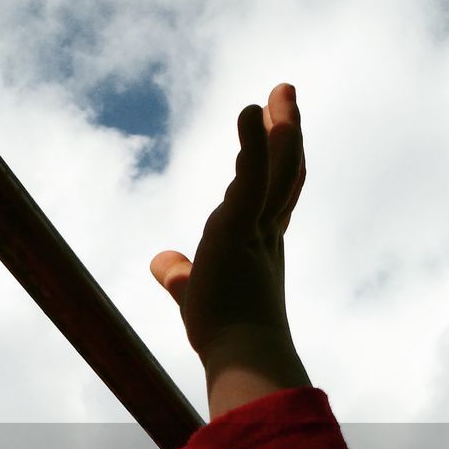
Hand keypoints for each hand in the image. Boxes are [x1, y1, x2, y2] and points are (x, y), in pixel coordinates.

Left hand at [151, 82, 306, 362]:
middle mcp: (265, 232)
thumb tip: (162, 262)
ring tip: (281, 92)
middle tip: (285, 95)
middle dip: (286, 132)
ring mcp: (256, 227)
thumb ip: (180, 274)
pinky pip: (252, 177)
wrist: (241, 356)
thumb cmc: (224, 333)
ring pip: (277, 168)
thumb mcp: (194, 292)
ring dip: (281, 127)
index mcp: (260, 246)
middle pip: (284, 172)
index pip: (274, 196)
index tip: (280, 132)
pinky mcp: (238, 227)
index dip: (279, 163)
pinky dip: (253, 143)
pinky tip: (251, 110)